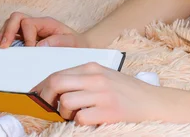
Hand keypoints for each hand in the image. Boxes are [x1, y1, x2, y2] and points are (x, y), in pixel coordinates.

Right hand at [0, 12, 88, 47]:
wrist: (81, 47)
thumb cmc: (77, 45)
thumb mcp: (73, 43)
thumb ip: (59, 41)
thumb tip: (39, 45)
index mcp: (47, 23)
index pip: (29, 23)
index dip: (26, 37)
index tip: (29, 50)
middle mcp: (36, 24)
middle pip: (15, 18)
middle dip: (7, 31)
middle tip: (2, 47)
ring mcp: (30, 30)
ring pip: (10, 24)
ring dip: (2, 35)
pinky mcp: (26, 38)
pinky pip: (11, 35)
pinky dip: (3, 40)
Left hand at [32, 62, 162, 124]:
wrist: (153, 102)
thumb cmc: (125, 91)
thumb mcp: (103, 77)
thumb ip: (81, 79)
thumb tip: (52, 88)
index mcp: (92, 68)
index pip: (57, 74)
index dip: (41, 87)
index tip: (35, 96)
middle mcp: (95, 78)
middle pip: (56, 83)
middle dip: (45, 97)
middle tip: (48, 108)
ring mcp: (102, 95)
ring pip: (65, 102)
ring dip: (63, 113)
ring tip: (73, 116)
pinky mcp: (109, 112)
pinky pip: (81, 118)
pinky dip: (79, 122)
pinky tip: (88, 120)